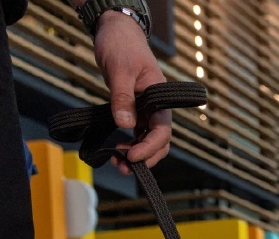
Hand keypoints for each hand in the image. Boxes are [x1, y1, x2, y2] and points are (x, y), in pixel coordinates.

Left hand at [92, 10, 171, 172]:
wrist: (116, 32)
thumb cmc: (122, 46)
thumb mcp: (120, 70)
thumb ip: (123, 97)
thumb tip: (125, 124)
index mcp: (160, 98)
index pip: (162, 131)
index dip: (149, 147)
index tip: (132, 156)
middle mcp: (156, 107)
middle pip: (159, 141)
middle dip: (145, 157)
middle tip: (124, 166)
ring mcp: (146, 110)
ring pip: (148, 140)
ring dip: (136, 154)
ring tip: (118, 164)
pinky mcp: (134, 109)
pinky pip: (136, 133)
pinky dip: (129, 144)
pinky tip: (116, 150)